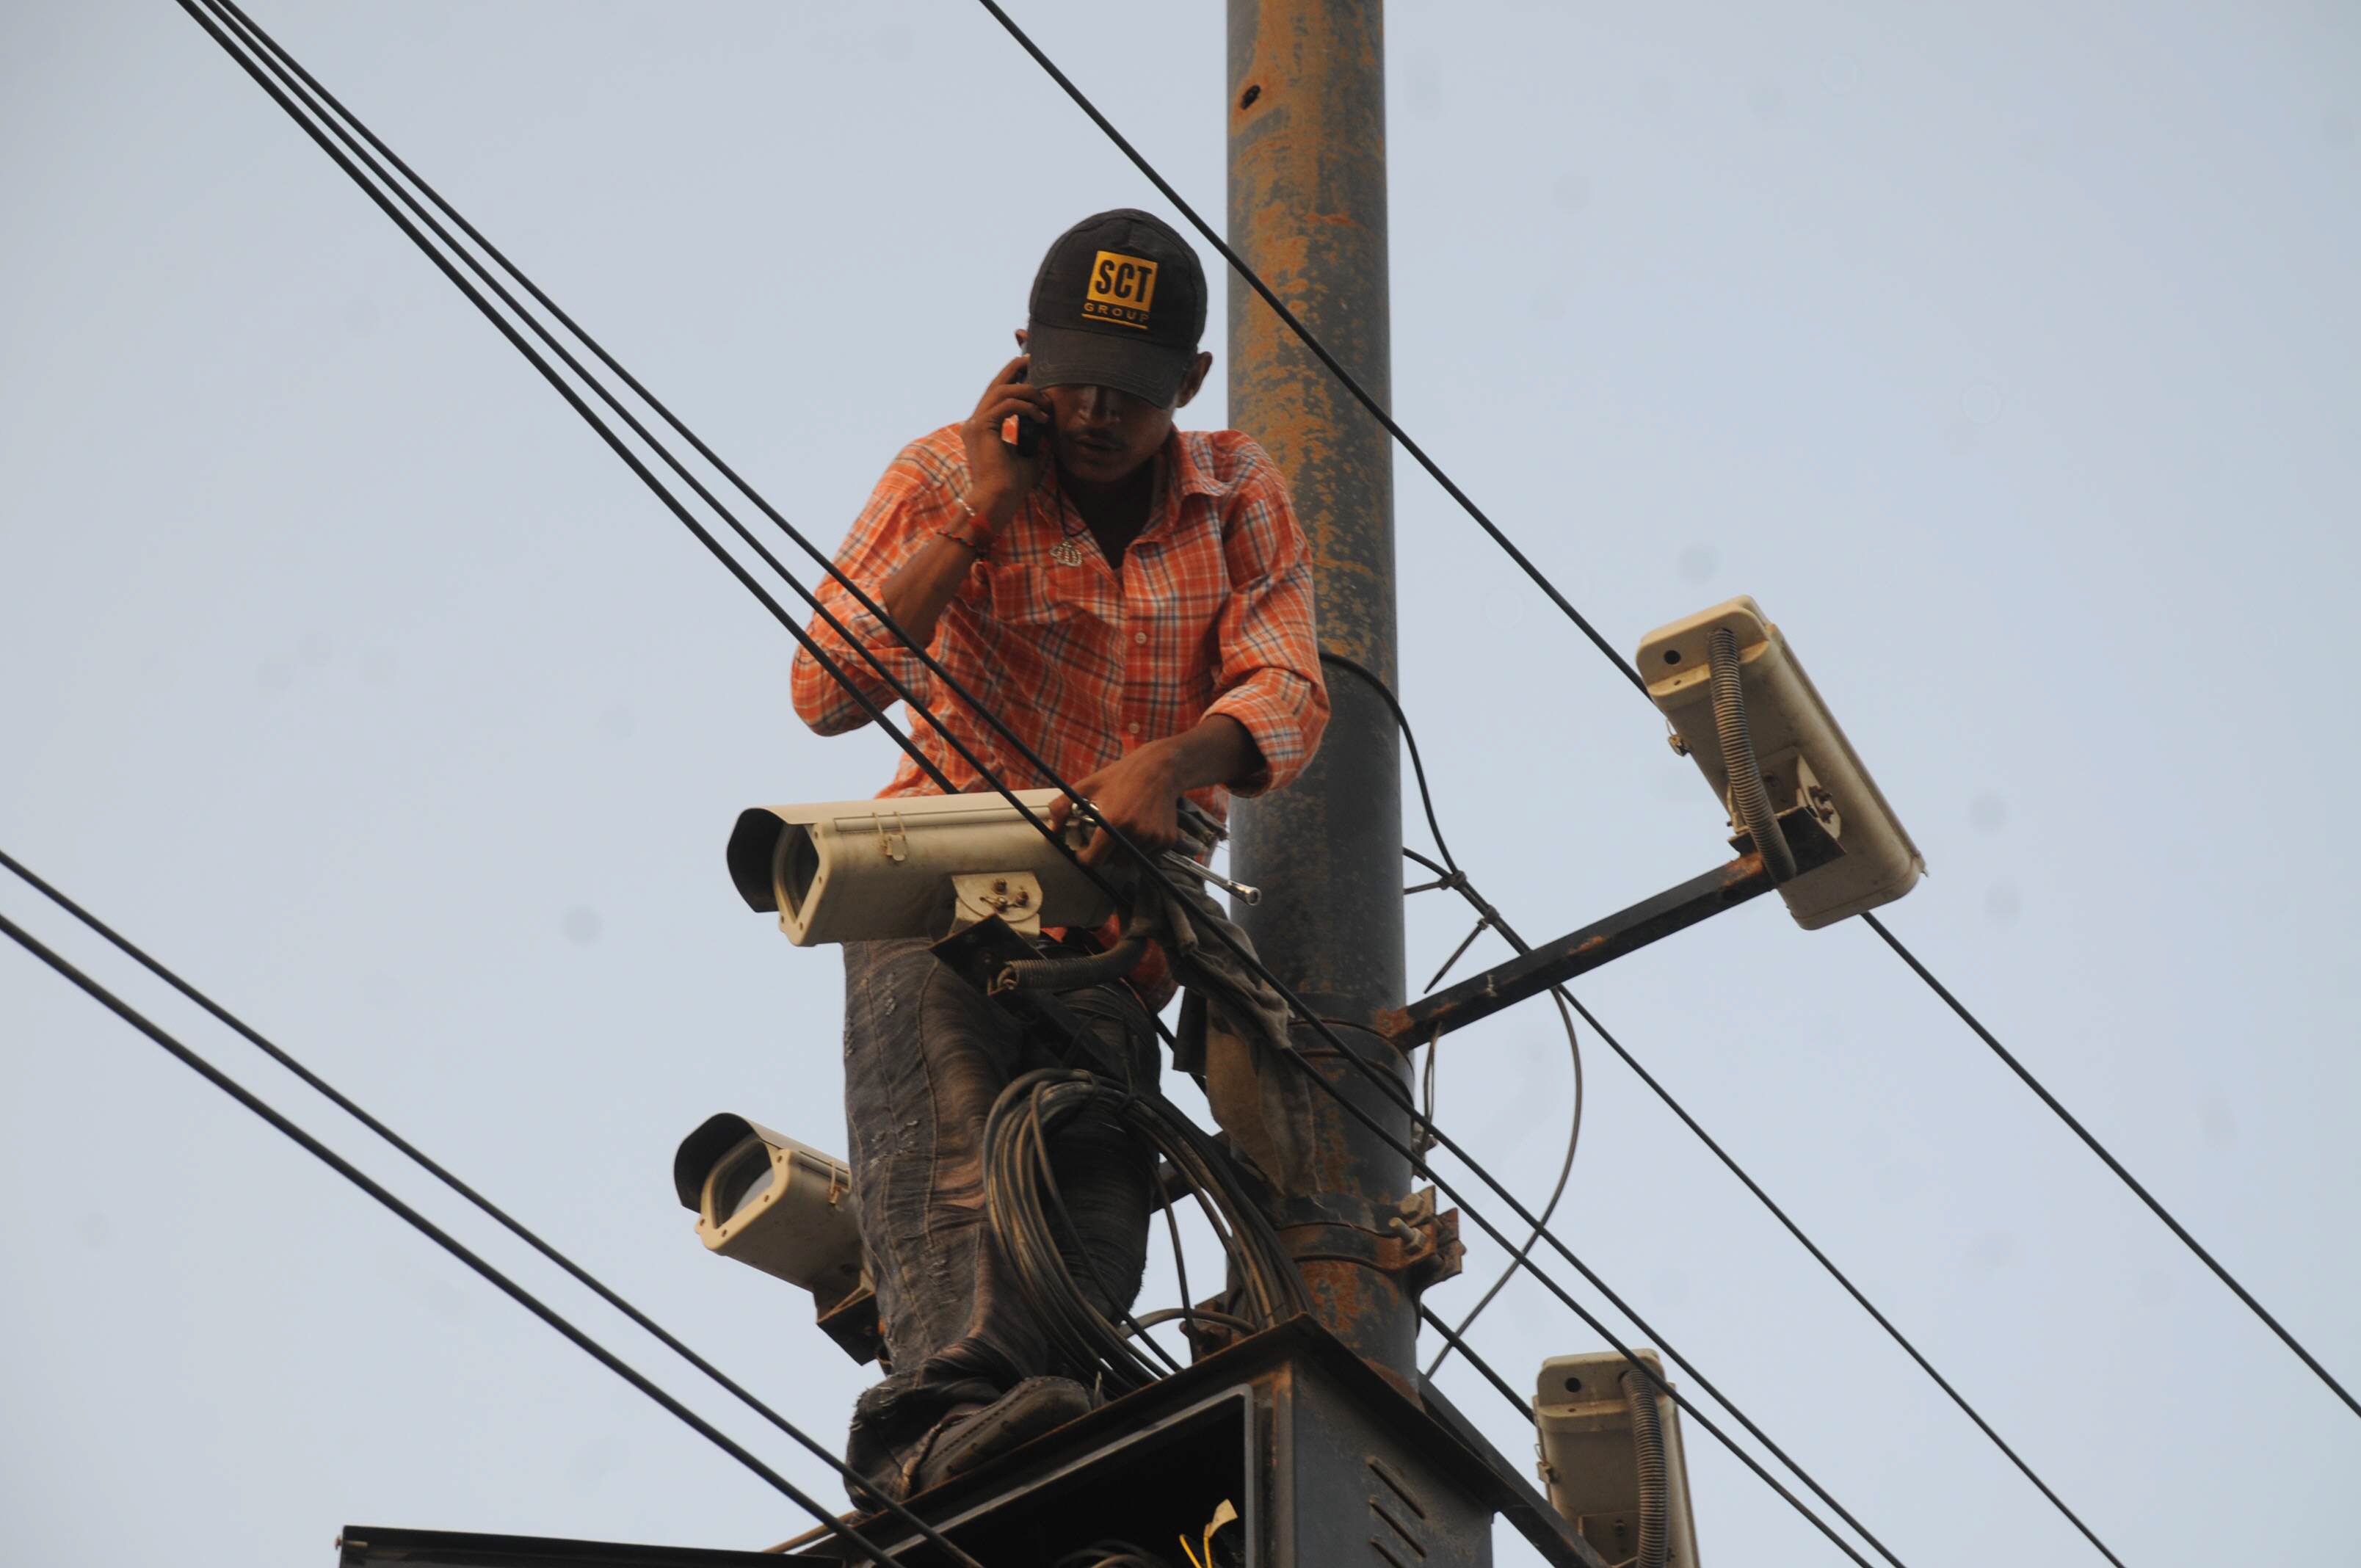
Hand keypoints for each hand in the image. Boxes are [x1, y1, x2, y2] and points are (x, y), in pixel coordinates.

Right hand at [958, 353, 1049, 532]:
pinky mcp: (981, 428)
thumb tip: (1045, 421)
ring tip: (1046, 403)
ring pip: (1002, 390)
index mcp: (981, 427)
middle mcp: (974, 422)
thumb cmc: (1011, 485)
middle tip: (1035, 360)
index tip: (1031, 370)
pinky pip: (1006, 405)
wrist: (998, 501)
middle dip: (1016, 369)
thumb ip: (1031, 436)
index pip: (996, 393)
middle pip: (996, 384)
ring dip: (1029, 392)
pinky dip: (1026, 407)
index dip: (1012, 377)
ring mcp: (975, 424)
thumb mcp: (1026, 454)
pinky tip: (1041, 416)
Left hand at [1047, 740, 1184, 869]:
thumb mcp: (1088, 786)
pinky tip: (1140, 828)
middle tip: (1105, 837)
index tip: (1084, 851)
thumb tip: (1051, 830)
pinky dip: (1142, 848)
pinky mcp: (1167, 840)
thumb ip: (1062, 806)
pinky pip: (1149, 855)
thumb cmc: (1122, 776)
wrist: (1160, 768)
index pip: (1094, 861)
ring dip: (1124, 851)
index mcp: (1114, 822)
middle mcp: (1135, 833)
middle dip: (1106, 854)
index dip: (1085, 858)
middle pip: (1113, 863)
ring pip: (1131, 860)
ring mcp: (1153, 838)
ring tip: (1123, 830)